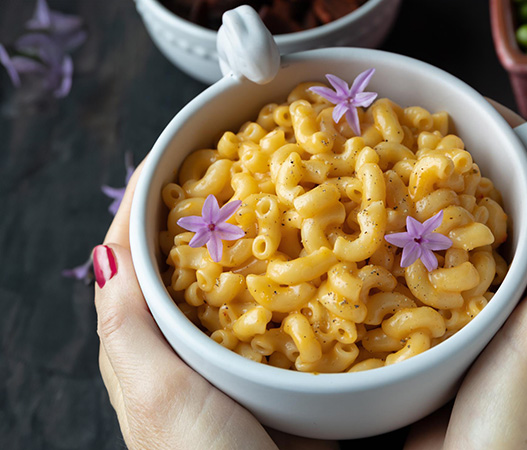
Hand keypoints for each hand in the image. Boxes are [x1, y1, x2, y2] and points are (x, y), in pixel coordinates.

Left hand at [94, 163, 334, 449]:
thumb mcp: (157, 397)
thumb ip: (130, 330)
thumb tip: (106, 253)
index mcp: (147, 350)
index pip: (135, 261)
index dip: (146, 207)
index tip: (171, 157)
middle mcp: (187, 351)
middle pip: (188, 265)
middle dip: (208, 215)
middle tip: (242, 169)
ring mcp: (234, 362)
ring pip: (239, 285)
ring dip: (257, 243)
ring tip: (284, 201)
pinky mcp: (276, 376)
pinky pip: (282, 315)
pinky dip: (296, 282)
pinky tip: (320, 264)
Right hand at [405, 161, 526, 448]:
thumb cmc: (525, 407)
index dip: (526, 147)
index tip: (477, 115)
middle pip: (512, 211)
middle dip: (476, 169)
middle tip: (424, 135)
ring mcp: (492, 310)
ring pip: (472, 240)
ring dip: (443, 205)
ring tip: (400, 170)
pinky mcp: (454, 329)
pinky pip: (439, 275)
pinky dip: (420, 246)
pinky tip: (390, 233)